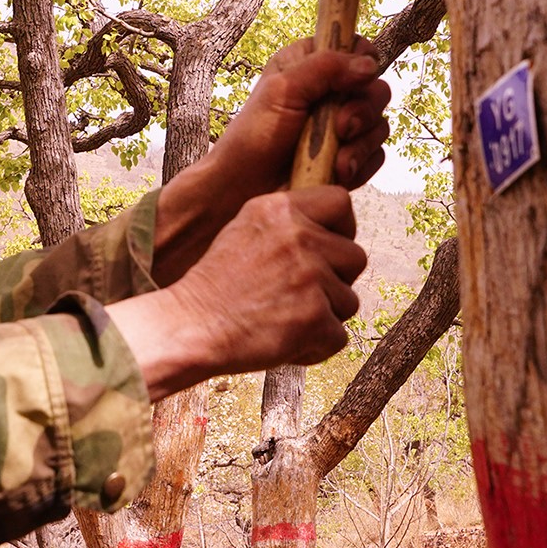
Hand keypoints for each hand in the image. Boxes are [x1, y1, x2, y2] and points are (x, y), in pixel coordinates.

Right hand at [110, 185, 364, 400]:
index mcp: (280, 210)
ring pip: (348, 300)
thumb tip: (330, 226)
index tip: (328, 247)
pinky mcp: (315, 317)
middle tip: (299, 292)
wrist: (190, 326)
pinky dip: (315, 346)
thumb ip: (287, 222)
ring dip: (324, 315)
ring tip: (284, 317)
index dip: (342, 228)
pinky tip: (283, 339)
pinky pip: (338, 336)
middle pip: (356, 257)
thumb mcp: (245, 229)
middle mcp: (299, 238)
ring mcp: (310, 278)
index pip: (342, 201)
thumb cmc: (217, 284)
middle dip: (336, 279)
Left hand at [153, 43, 391, 281]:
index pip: (356, 49)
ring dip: (360, 143)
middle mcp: (329, 93)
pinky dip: (360, 164)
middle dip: (363, 111)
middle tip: (340, 128)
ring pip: (379, 125)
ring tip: (335, 160)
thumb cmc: (254, 136)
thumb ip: (325, 68)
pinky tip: (337, 172)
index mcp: (310, 65)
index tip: (356, 80)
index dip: (363, 62)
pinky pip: (375, 155)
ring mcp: (340, 127)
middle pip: (376, 89)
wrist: (244, 189)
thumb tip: (369, 65)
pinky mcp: (347, 157)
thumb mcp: (283, 90)